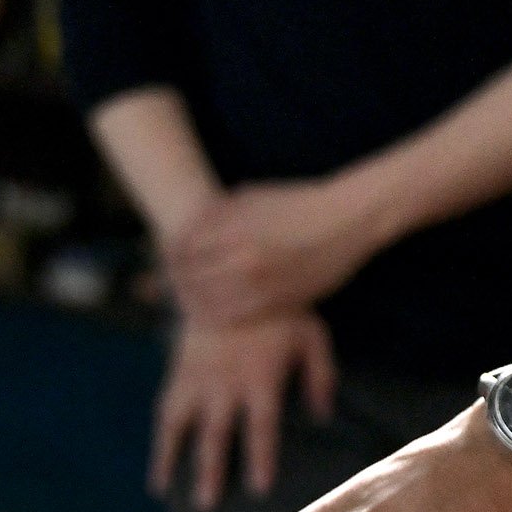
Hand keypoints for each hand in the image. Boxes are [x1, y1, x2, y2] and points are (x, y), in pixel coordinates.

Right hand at [151, 311, 339, 511]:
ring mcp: (197, 378)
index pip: (260, 423)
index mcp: (260, 374)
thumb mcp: (312, 334)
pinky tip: (159, 477)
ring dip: (178, 461)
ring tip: (176, 495)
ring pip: (183, 425)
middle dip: (212, 470)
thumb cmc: (279, 309)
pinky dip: (160, 446)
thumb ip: (320, 375)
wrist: (229, 276)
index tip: (257, 488)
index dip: (259, 455)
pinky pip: (165, 413)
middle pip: (216, 432)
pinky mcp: (180, 374)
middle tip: (208, 505)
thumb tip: (323, 417)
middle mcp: (224, 381)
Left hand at [165, 178, 400, 329]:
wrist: (348, 220)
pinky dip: (217, 316)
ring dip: (192, 304)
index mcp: (233, 227)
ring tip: (187, 302)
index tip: (162, 260)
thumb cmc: (301, 202)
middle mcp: (242, 257)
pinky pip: (235, 317)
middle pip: (189, 279)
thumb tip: (192, 224)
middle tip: (166, 286)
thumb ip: (219, 212)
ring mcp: (261, 283)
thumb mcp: (254, 195)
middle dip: (173, 283)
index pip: (181, 249)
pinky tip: (212, 313)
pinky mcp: (278, 301)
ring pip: (207, 303)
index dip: (166, 257)